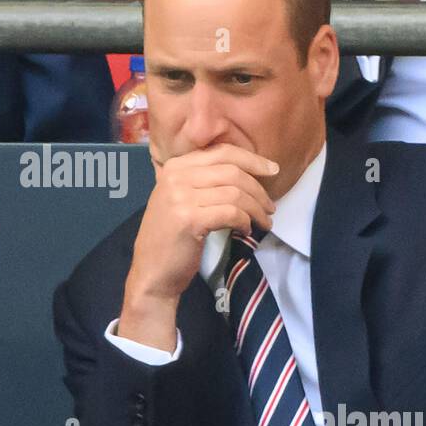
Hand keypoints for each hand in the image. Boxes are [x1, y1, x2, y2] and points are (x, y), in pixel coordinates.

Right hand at [117, 144, 278, 349]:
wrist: (152, 272)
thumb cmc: (172, 238)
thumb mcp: (182, 200)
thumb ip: (204, 181)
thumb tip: (247, 172)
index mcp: (175, 167)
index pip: (222, 152)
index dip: (252, 160)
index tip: (273, 170)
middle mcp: (175, 176)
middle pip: (232, 171)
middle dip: (258, 190)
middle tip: (271, 207)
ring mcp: (180, 197)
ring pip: (235, 193)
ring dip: (256, 209)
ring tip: (263, 222)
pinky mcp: (189, 219)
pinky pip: (230, 212)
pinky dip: (244, 221)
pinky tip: (245, 231)